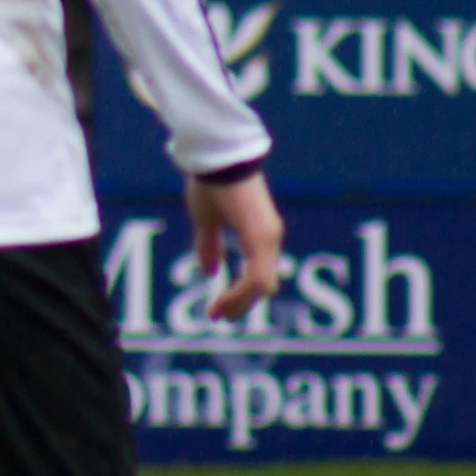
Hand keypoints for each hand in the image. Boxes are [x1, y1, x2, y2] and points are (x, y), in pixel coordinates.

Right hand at [185, 171, 282, 321]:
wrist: (217, 158)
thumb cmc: (211, 183)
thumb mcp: (206, 221)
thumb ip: (209, 246)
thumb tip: (210, 271)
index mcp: (258, 235)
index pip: (258, 276)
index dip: (239, 296)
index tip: (217, 309)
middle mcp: (269, 239)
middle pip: (264, 286)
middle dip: (240, 305)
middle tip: (218, 316)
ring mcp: (268, 238)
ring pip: (263, 285)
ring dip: (240, 302)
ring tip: (219, 313)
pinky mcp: (262, 237)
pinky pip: (257, 276)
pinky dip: (241, 293)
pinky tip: (223, 299)